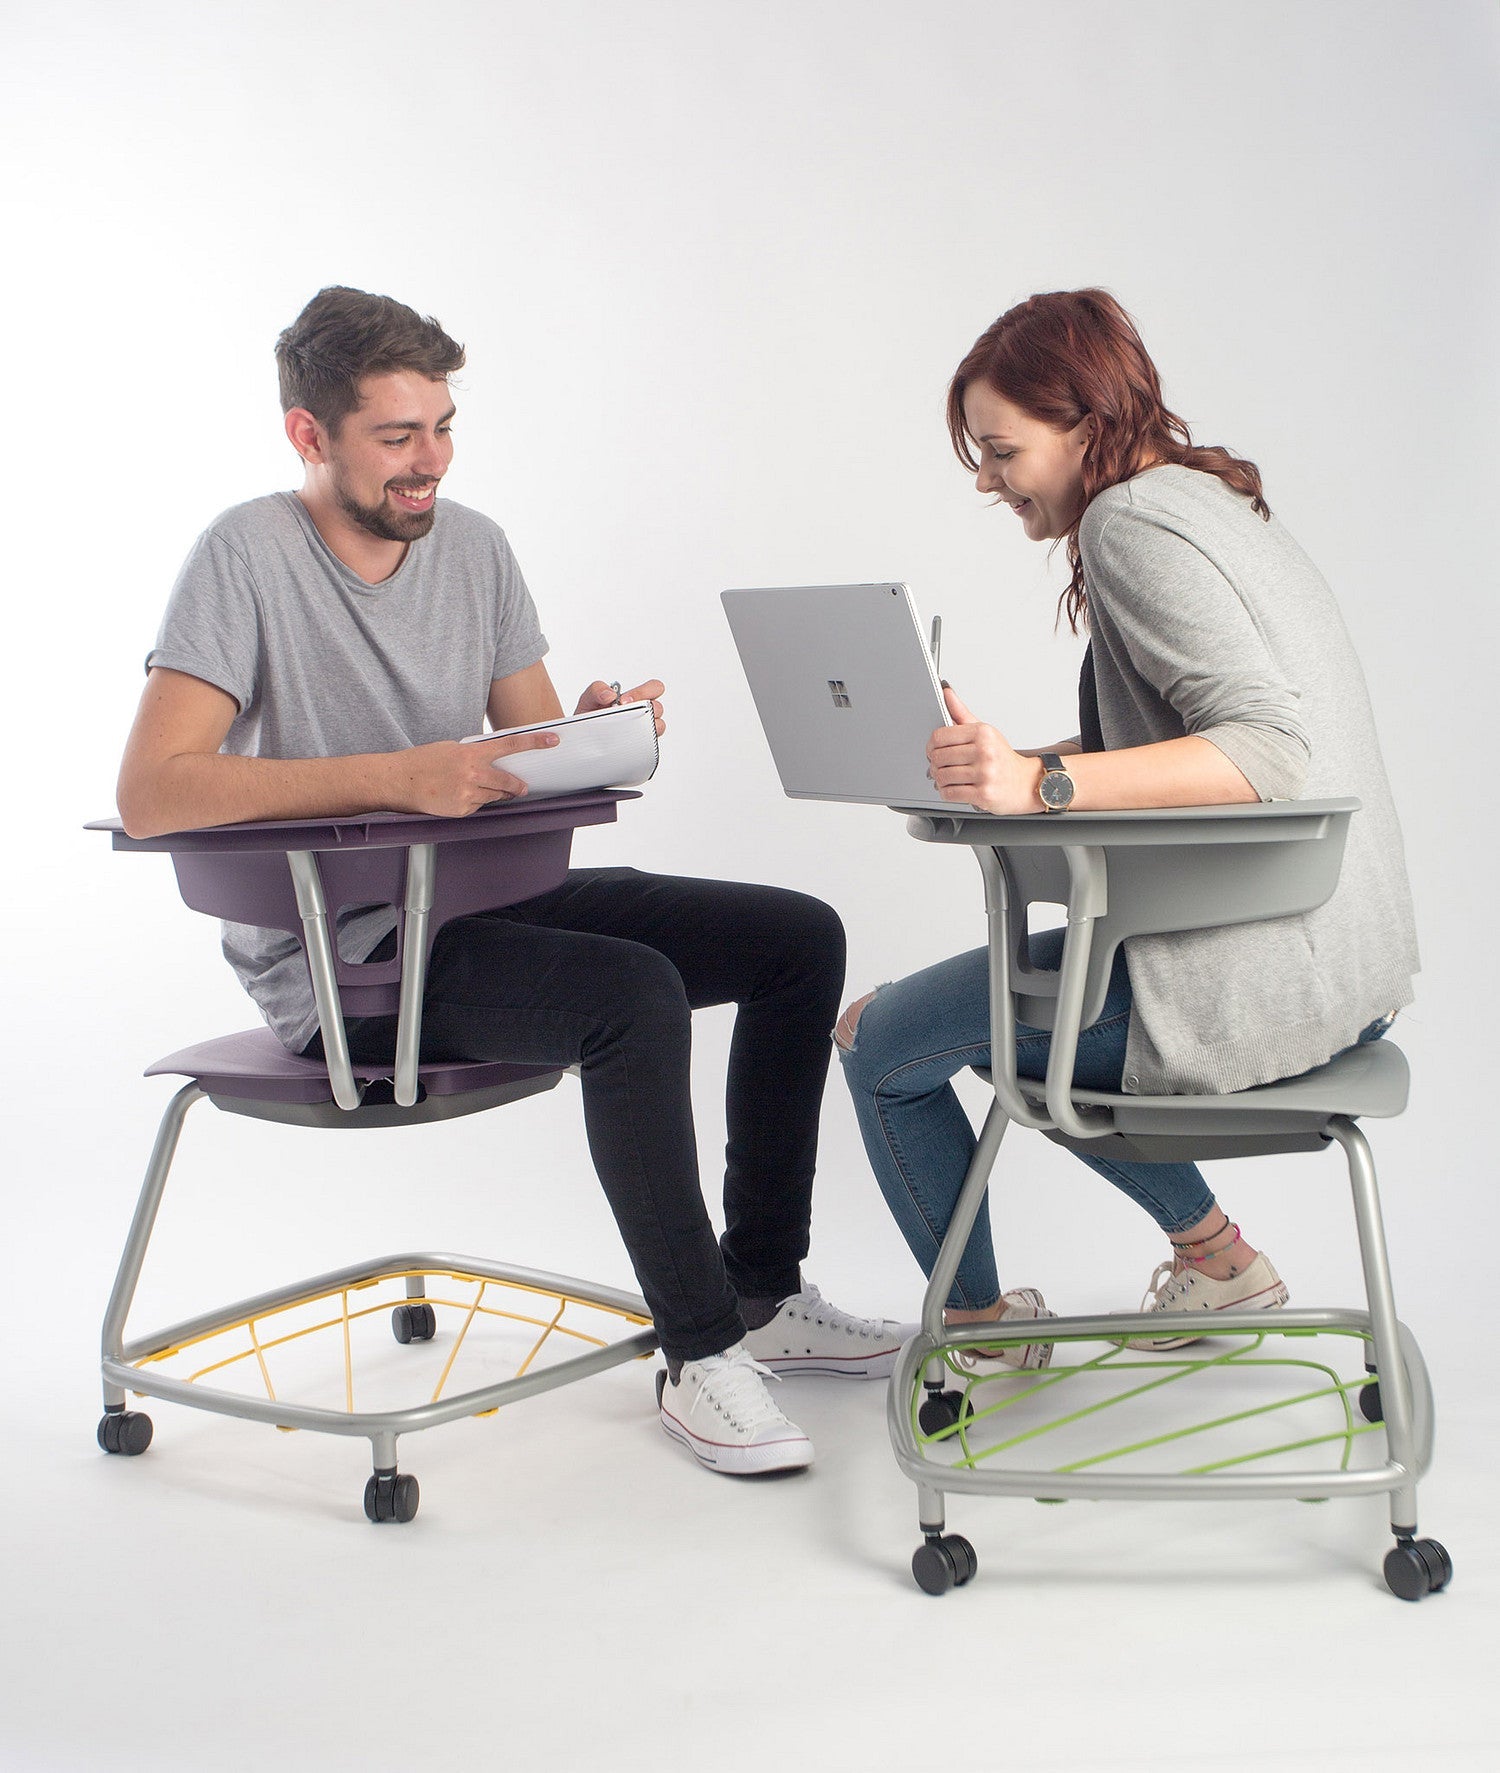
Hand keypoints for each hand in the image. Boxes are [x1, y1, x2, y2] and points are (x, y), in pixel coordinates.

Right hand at [385, 730, 559, 816]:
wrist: (399, 781)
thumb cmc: (421, 762)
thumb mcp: (451, 749)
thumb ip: (473, 755)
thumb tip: (489, 761)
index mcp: (471, 753)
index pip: (510, 746)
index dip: (534, 743)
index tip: (551, 741)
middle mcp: (473, 774)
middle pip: (508, 782)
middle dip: (517, 786)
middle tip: (522, 787)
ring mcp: (468, 794)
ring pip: (493, 796)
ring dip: (494, 794)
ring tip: (475, 788)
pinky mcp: (461, 809)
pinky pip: (477, 807)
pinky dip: (473, 802)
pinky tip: (457, 796)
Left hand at [575, 677, 666, 736]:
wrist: (584, 741)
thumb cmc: (589, 719)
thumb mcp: (588, 700)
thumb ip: (597, 690)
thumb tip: (610, 694)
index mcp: (634, 698)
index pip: (654, 688)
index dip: (644, 691)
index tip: (624, 700)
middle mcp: (642, 713)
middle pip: (659, 707)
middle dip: (645, 708)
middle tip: (626, 713)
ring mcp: (643, 730)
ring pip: (658, 726)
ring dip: (642, 727)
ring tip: (622, 730)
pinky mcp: (642, 745)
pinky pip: (650, 745)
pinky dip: (640, 743)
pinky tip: (624, 742)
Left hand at [926, 686, 1041, 812]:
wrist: (1025, 782)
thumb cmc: (1002, 757)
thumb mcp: (984, 732)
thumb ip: (961, 713)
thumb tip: (946, 692)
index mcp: (983, 733)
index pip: (940, 736)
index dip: (931, 746)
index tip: (933, 750)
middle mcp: (985, 751)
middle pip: (938, 757)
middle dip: (934, 764)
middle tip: (939, 766)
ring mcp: (985, 773)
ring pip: (942, 776)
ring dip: (940, 780)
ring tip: (947, 778)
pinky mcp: (983, 793)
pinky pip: (950, 793)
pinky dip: (947, 792)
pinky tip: (954, 788)